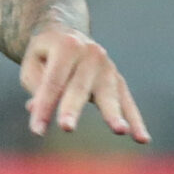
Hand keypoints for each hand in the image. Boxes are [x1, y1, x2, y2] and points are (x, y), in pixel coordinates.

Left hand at [20, 25, 148, 141]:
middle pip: (79, 86)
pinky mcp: (118, 80)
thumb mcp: (32, 64)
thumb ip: (36, 86)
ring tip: (120, 131)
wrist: (66, 34)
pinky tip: (142, 139)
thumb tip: (36, 109)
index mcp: (67, 46)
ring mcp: (108, 67)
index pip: (53, 82)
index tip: (36, 130)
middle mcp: (91, 54)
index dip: (44, 106)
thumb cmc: (45, 55)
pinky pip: (127, 103)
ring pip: (108, 94)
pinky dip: (135, 121)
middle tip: (66, 128)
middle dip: (71, 109)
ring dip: (113, 114)